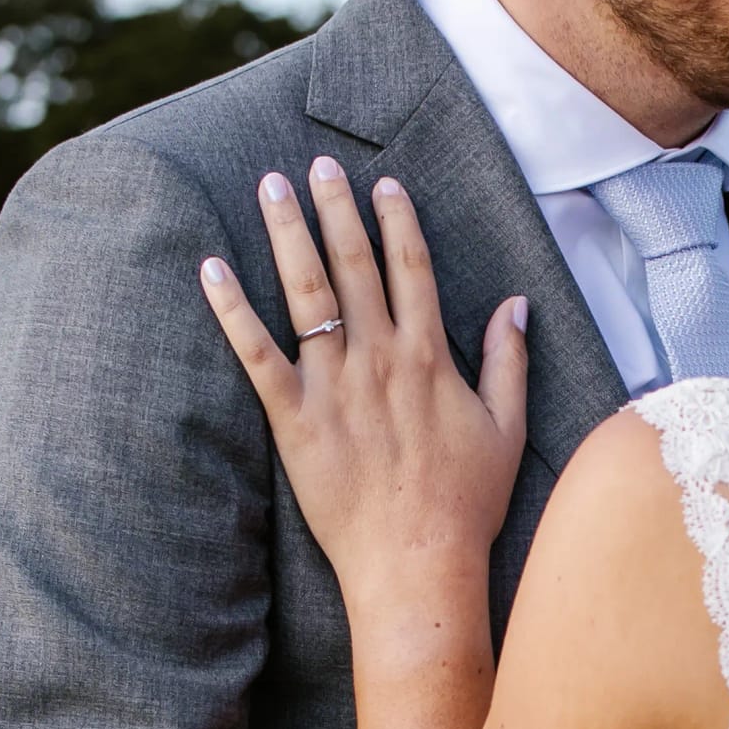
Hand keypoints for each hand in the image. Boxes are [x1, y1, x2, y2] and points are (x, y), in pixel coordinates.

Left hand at [202, 159, 528, 607]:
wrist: (418, 563)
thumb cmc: (466, 505)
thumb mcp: (508, 429)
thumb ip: (510, 361)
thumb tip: (517, 303)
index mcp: (429, 357)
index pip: (411, 268)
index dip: (397, 221)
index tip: (384, 184)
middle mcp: (379, 358)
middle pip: (352, 264)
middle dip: (335, 207)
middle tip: (315, 164)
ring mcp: (333, 386)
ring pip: (305, 291)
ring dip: (286, 232)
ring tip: (270, 187)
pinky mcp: (293, 419)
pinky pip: (255, 353)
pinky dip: (231, 308)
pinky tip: (211, 269)